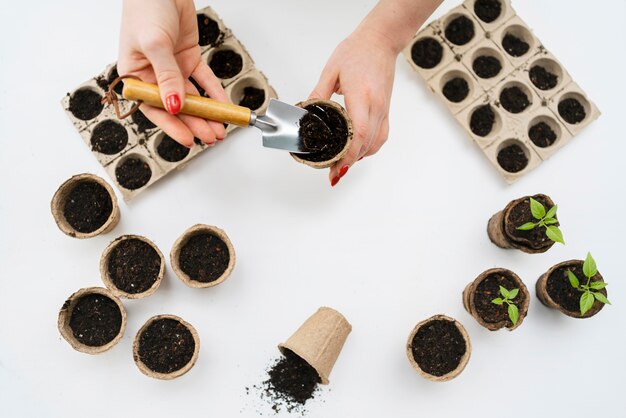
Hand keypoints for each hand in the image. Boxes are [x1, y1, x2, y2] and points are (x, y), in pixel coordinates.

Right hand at [118, 0, 227, 145]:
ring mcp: (173, 68)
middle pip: (176, 106)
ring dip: (207, 113)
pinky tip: (224, 106)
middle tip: (210, 137)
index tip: (188, 140)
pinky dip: (215, 93)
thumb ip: (167, 76)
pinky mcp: (188, 58)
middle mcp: (154, 75)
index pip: (154, 108)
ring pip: (192, 97)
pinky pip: (204, 80)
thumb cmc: (145, 9)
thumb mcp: (154, 45)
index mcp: (135, 75)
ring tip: (219, 129)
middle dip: (195, 123)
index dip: (171, 126)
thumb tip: (175, 105)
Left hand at [310, 27, 397, 185]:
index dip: (349, 154)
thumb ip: (318, 94)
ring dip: (360, 157)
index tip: (339, 167)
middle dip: (349, 162)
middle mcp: (376, 106)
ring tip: (344, 165)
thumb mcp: (331, 71)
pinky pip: (381, 136)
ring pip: (375, 144)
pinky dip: (370, 148)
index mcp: (362, 97)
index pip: (359, 133)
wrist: (380, 41)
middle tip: (333, 173)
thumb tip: (306, 113)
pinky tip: (359, 151)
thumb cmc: (358, 51)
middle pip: (366, 144)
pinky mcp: (386, 110)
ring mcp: (383, 109)